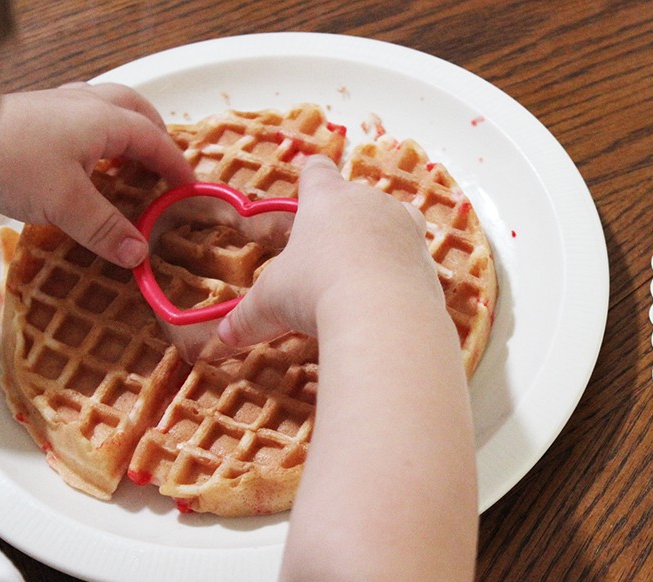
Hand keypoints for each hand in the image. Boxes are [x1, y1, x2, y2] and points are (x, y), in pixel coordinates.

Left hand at [0, 83, 194, 267]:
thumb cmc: (11, 161)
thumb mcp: (65, 203)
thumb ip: (106, 229)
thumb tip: (140, 255)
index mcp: (104, 120)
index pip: (157, 141)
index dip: (177, 168)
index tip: (190, 192)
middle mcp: (86, 104)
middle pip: (136, 110)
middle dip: (156, 138)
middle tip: (162, 170)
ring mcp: (58, 104)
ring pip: (108, 107)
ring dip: (127, 131)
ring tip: (129, 162)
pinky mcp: (36, 113)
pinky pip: (82, 115)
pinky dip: (98, 133)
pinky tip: (86, 158)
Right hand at [218, 155, 436, 343]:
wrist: (383, 314)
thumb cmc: (317, 290)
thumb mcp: (270, 303)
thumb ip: (247, 317)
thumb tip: (223, 336)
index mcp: (327, 199)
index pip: (318, 173)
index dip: (313, 177)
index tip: (312, 177)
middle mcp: (371, 204)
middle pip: (361, 197)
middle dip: (349, 219)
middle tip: (332, 249)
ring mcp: (405, 230)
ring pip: (399, 219)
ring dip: (385, 238)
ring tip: (367, 267)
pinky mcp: (429, 262)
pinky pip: (415, 262)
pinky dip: (403, 275)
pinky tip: (390, 300)